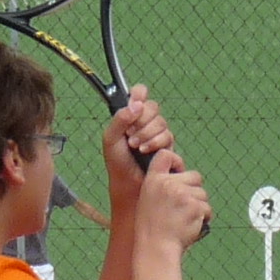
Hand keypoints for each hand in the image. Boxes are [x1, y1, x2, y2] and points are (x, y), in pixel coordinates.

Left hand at [103, 88, 169, 214]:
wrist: (128, 185)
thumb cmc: (117, 164)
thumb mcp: (110, 139)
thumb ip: (119, 118)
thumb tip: (136, 104)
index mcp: (130, 116)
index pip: (139, 94)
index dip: (139, 94)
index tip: (135, 102)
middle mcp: (145, 122)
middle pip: (153, 106)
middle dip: (142, 121)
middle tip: (130, 134)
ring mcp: (157, 133)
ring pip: (161, 122)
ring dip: (147, 134)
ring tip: (136, 147)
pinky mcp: (167, 146)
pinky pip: (168, 135)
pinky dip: (155, 143)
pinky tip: (145, 152)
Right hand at [140, 152, 210, 249]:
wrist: (156, 247)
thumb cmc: (153, 226)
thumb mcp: (149, 198)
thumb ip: (163, 184)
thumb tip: (183, 174)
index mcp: (153, 180)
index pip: (166, 155)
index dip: (177, 161)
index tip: (178, 173)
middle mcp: (167, 184)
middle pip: (195, 176)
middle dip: (194, 190)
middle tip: (182, 207)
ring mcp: (182, 194)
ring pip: (203, 194)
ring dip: (199, 206)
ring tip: (183, 218)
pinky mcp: (195, 207)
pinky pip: (207, 208)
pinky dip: (203, 217)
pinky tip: (190, 225)